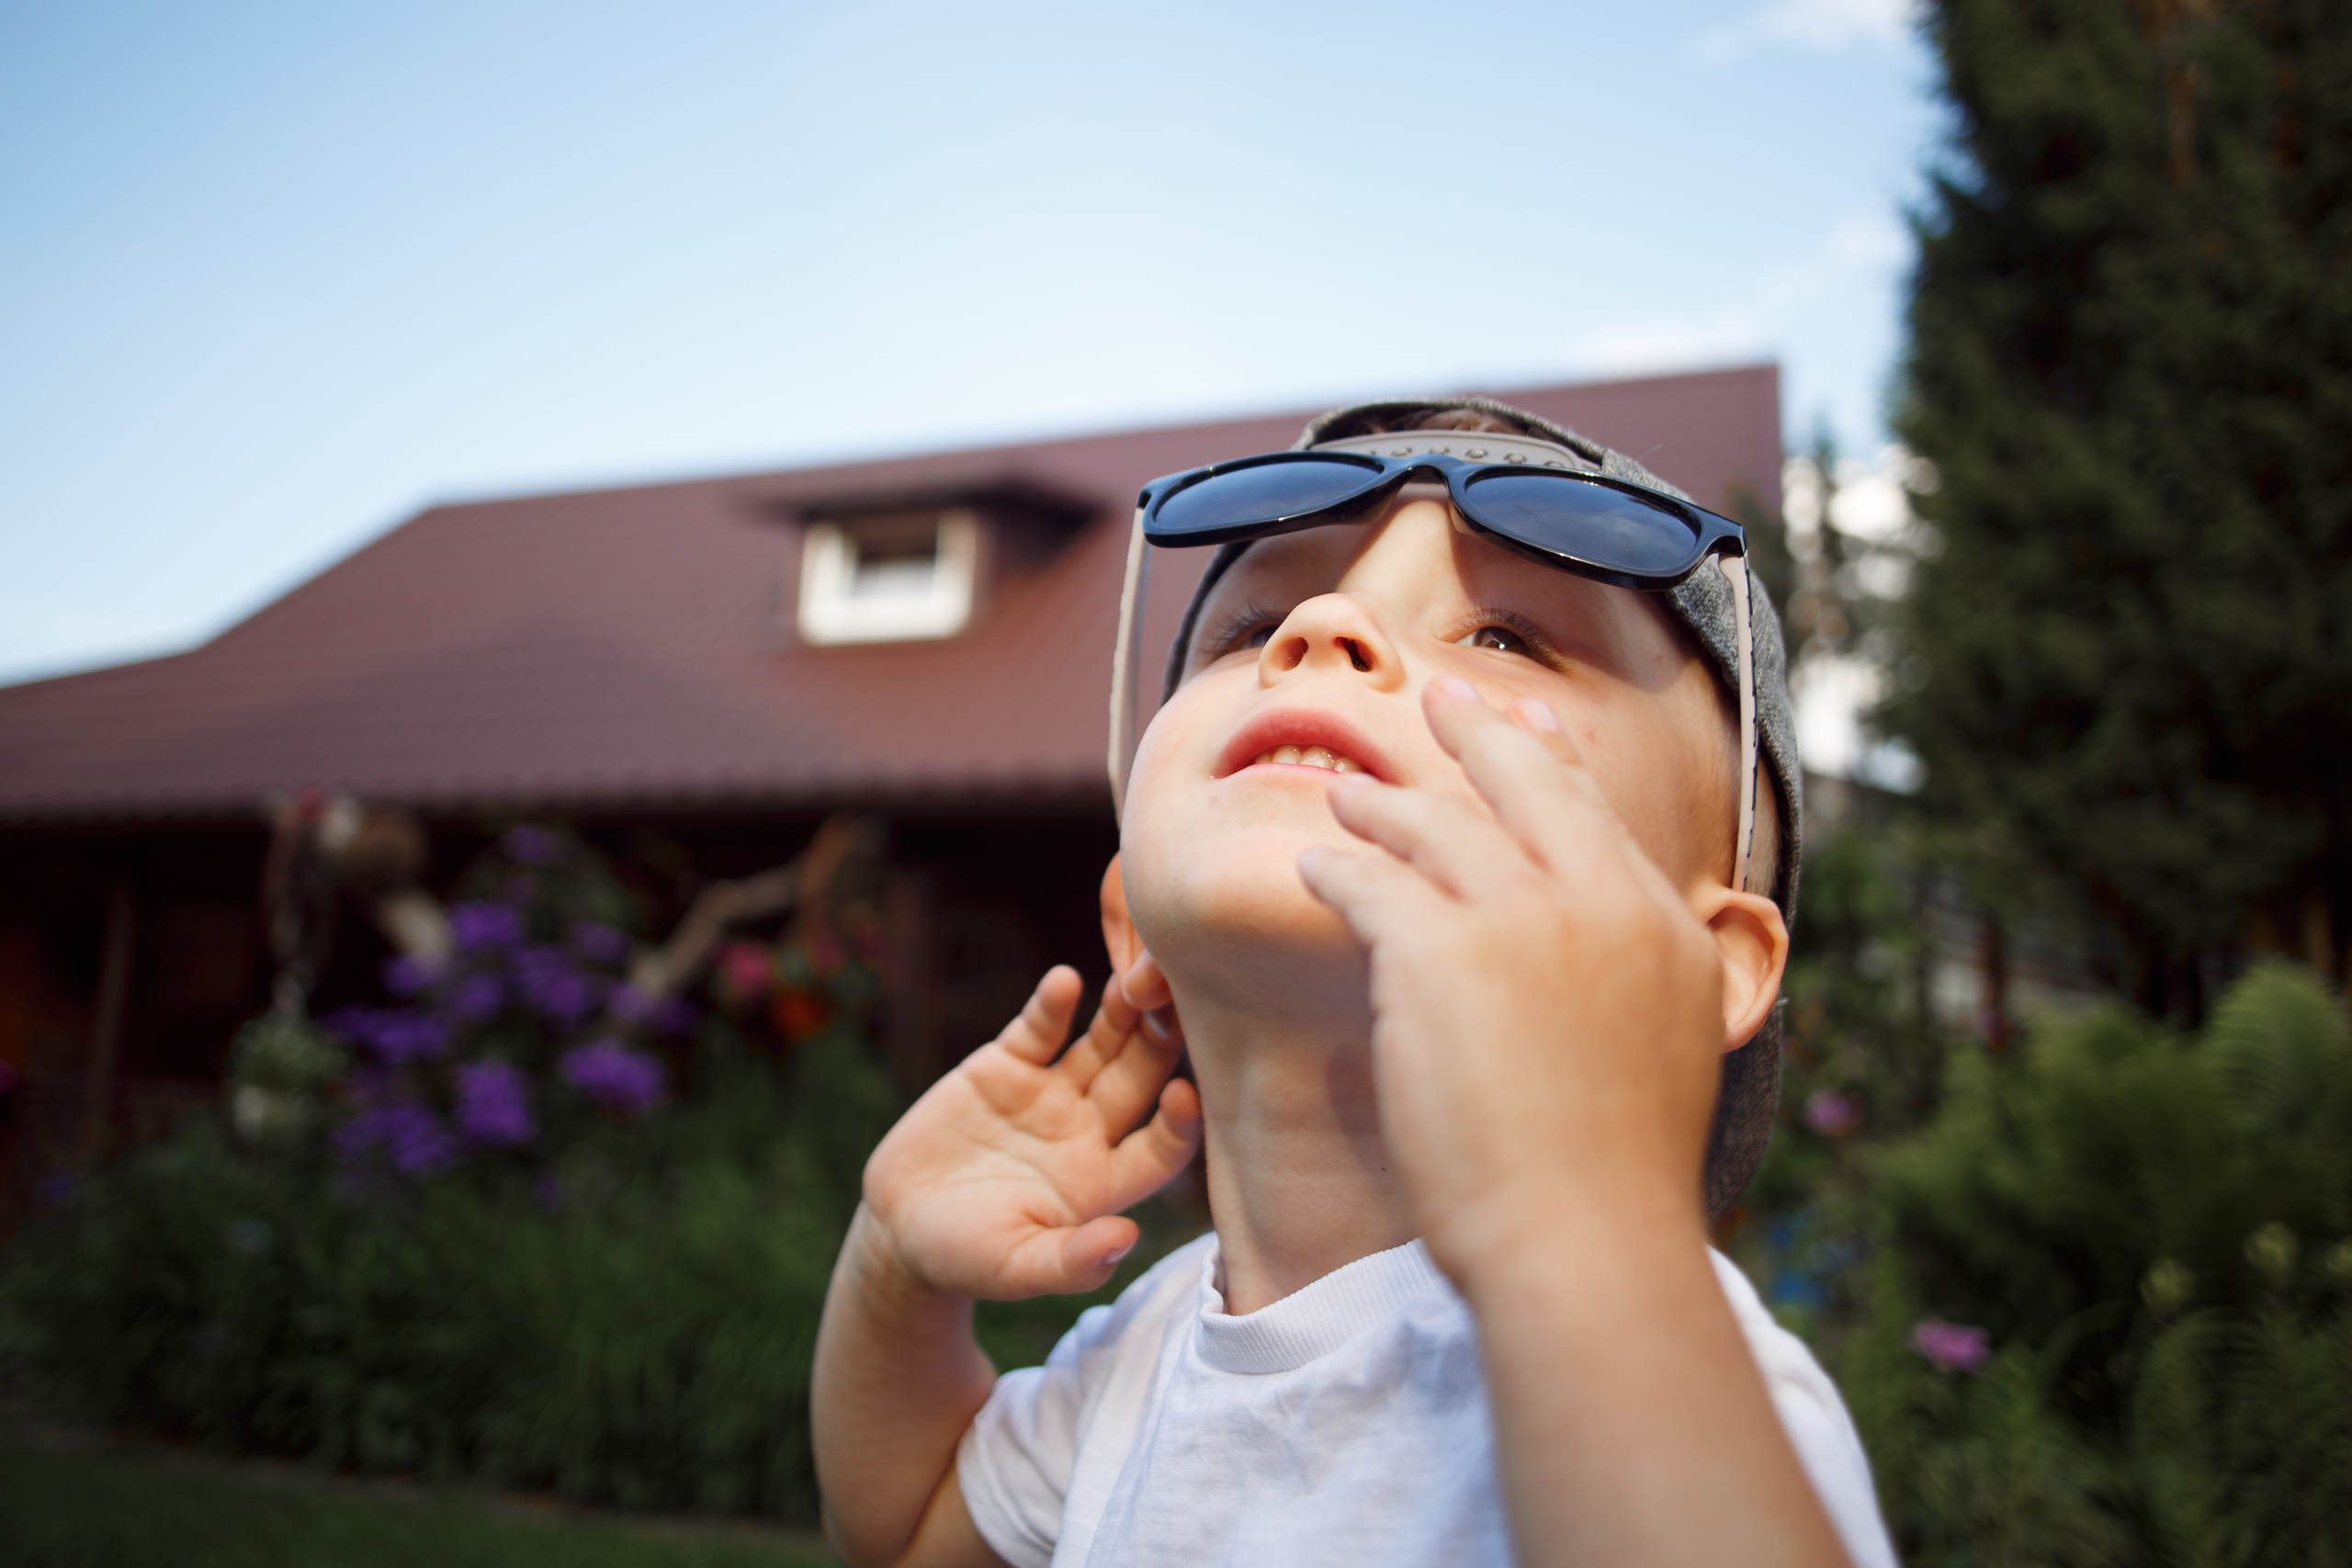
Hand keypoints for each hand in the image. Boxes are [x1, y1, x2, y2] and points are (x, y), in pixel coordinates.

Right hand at [860, 963, 1202, 1300]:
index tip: (1185, 1096)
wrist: (899, 1222)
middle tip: (1174, 1008)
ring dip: (1119, 1015)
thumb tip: (1126, 1241)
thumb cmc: (965, 1259)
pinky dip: (1052, 1006)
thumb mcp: (1017, 1269)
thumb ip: (1070, 1262)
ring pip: (1100, 1045)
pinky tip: (1064, 982)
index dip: (1179, 1125)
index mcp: (1105, 1183)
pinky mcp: (1007, 1065)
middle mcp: (1090, 1131)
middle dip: (1159, 1045)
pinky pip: (1039, 1029)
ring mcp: (1051, 1092)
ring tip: (1130, 983)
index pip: (1162, 1149)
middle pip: (1139, 1080)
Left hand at [1296, 677, 1761, 1280]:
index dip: (1553, 768)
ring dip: (1387, 805)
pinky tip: (1313, 867)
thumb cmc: (1615, 1183)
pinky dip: (1337, 871)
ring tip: (1348, 795)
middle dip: (1478, 733)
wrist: (1582, 1241)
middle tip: (1442, 698)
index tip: (1532, 732)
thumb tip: (1628, 962)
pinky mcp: (1438, 951)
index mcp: (1661, 930)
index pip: (1597, 819)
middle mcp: (1598, 903)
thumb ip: (1645, 986)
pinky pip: (1369, 883)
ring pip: (1437, 827)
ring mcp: (1519, 919)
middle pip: (1528, 786)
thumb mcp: (1670, 1057)